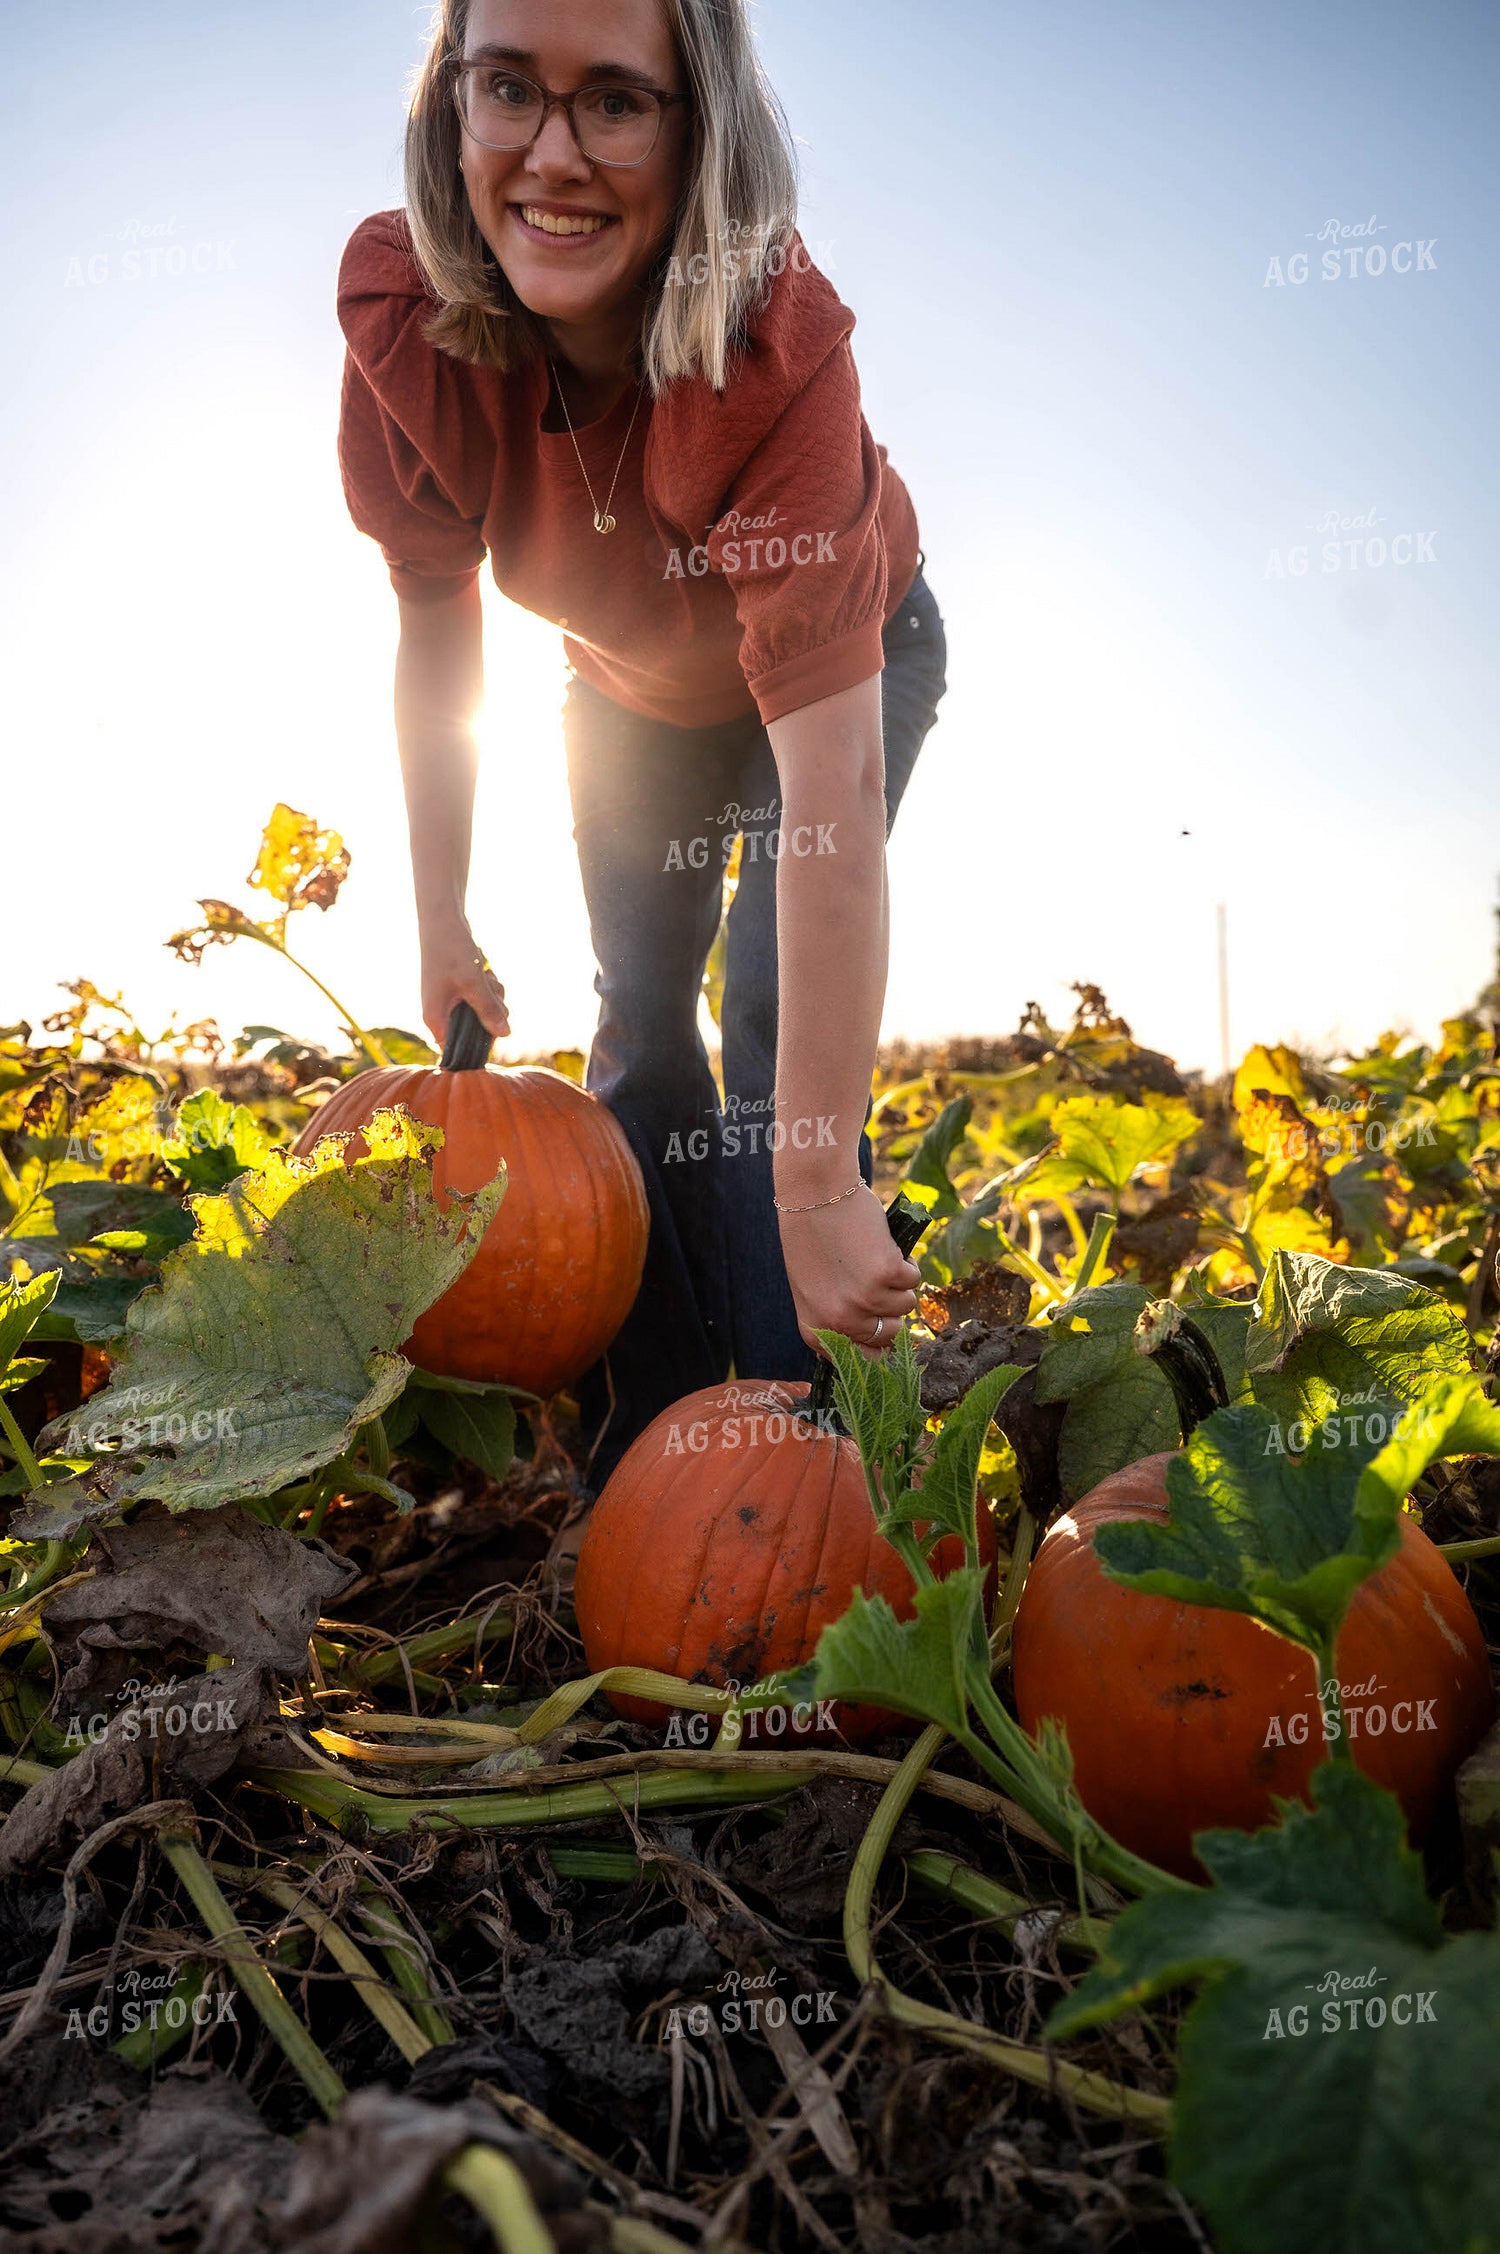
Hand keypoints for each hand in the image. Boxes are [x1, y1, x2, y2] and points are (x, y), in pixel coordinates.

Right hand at [420, 919, 509, 1047]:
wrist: (443, 919)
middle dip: (492, 1014)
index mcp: (435, 1019)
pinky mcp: (460, 991)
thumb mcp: (473, 982)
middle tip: (492, 992)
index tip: (496, 1029)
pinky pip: (483, 999)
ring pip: (484, 1014)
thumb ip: (488, 1010)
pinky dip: (489, 988)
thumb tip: (505, 1035)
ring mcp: (451, 1002)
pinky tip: (486, 972)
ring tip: (486, 977)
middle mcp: (440, 1014)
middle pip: (476, 1032)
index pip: (458, 1049)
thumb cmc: (451, 950)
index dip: (479, 1044)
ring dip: (493, 998)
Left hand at [779, 1185, 918, 1359]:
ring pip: (907, 1306)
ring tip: (875, 1258)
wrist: (814, 1195)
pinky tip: (884, 1247)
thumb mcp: (811, 1288)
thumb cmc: (810, 1238)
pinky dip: (907, 1264)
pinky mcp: (886, 1274)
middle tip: (878, 1282)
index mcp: (816, 1329)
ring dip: (900, 1284)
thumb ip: (836, 1317)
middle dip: (891, 1309)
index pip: (863, 1358)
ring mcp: (865, 1299)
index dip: (879, 1342)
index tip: (885, 1325)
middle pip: (890, 1334)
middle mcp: (840, 1321)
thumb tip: (877, 1342)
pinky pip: (914, 1280)